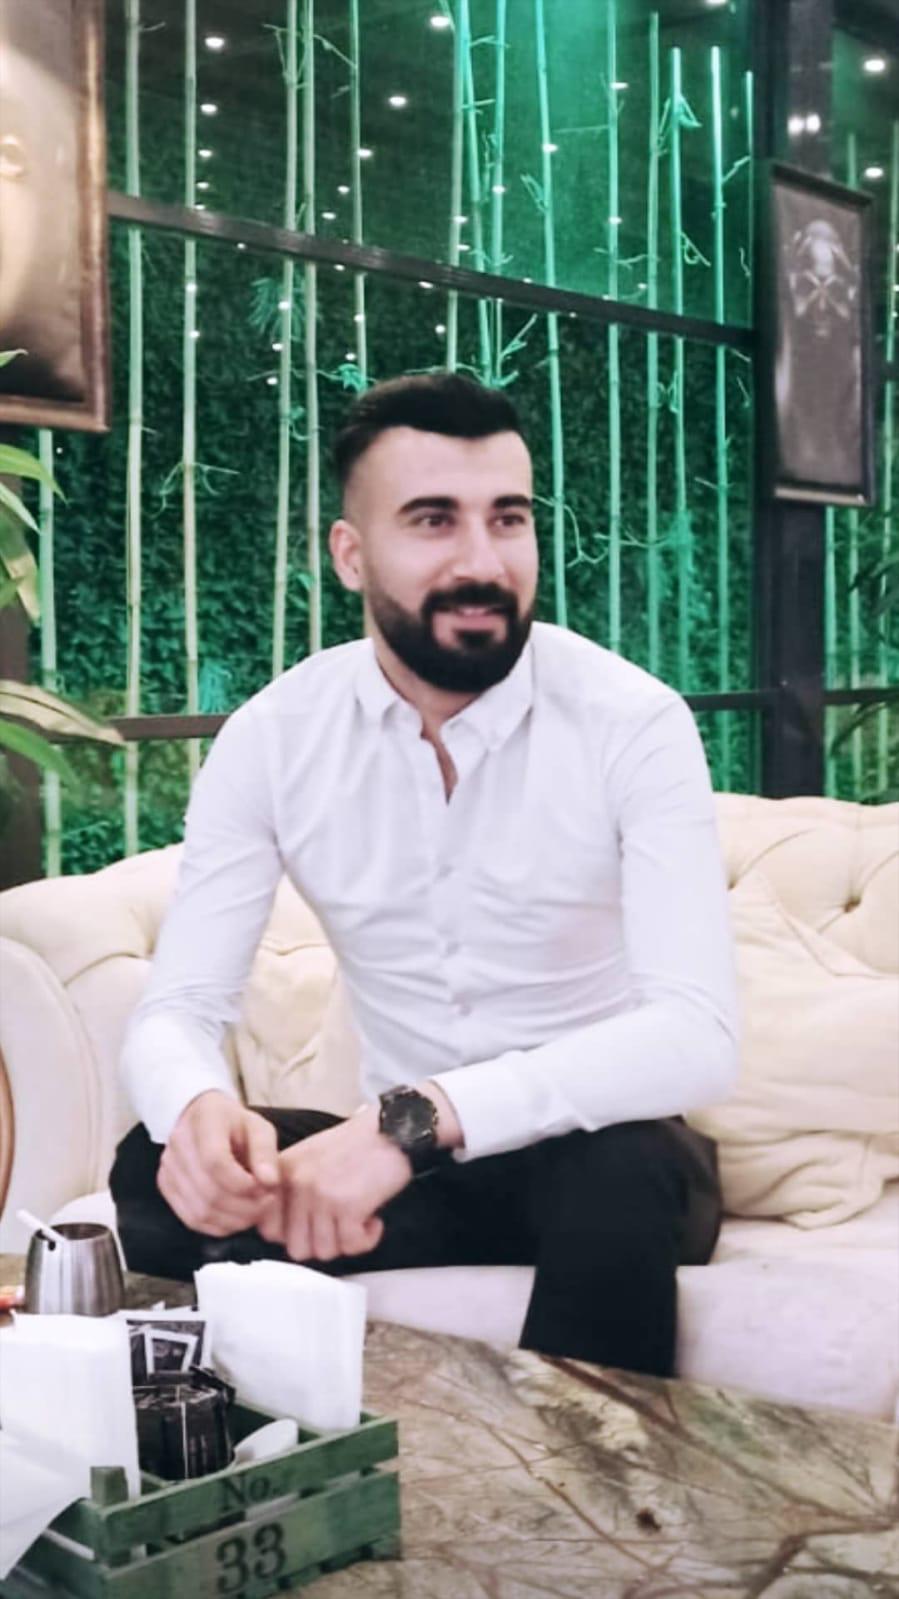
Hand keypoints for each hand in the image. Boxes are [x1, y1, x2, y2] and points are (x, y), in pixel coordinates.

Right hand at [158, 1091, 278, 1236]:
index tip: (267, 1189)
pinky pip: (191, 1218)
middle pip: (209, 1192)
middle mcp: (179, 1142)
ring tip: (255, 1212)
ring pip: (199, 1211)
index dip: (243, 1184)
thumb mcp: (258, 1127)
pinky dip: (217, 1226)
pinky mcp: (166, 1185)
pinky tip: (236, 1218)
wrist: (202, 1120)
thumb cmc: (235, 1125)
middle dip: (244, 1207)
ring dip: (233, 1220)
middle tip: (266, 1204)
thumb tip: (270, 1182)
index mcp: (204, 1119)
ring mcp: (168, 1166)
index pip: (215, 1161)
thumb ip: (265, 1152)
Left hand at [257, 1107, 411, 1261]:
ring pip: (324, 1252)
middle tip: (340, 1229)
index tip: (315, 1228)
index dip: (293, 1236)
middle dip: (322, 1244)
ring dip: (346, 1242)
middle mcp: (296, 1184)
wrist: (391, 1130)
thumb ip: (291, 1190)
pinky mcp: (348, 1206)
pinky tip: (373, 1221)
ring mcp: (320, 1196)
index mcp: (283, 1172)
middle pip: (297, 1248)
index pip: (268, 1229)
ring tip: (359, 1221)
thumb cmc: (356, 1145)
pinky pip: (351, 1246)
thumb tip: (285, 1233)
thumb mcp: (309, 1158)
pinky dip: (366, 1240)